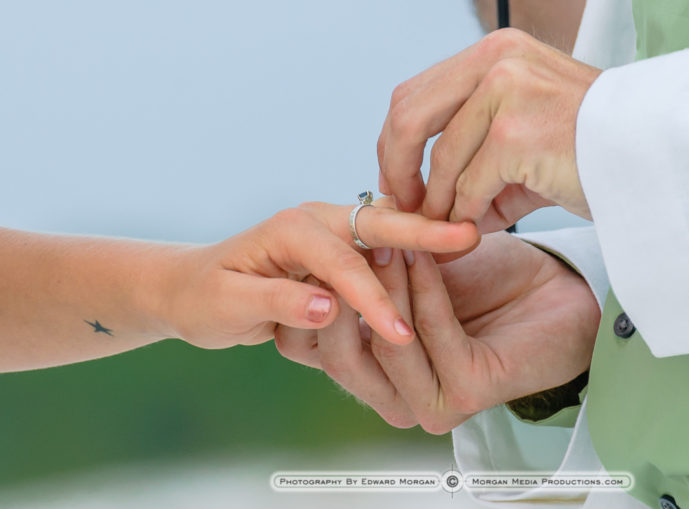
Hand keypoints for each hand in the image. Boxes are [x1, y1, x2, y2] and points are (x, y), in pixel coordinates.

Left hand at [159, 202, 477, 348]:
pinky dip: (412, 256)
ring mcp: (331, 235)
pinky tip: (445, 258)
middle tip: (469, 238)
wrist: (191, 287)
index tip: (401, 332)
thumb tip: (329, 308)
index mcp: (291, 230)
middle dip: (424, 235)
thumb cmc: (204, 295)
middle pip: (379, 226)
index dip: (373, 298)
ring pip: (386, 236)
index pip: (342, 263)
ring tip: (468, 246)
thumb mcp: (229, 303)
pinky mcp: (339, 252)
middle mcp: (316, 224)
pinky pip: (381, 253)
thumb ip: (279, 302)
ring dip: (423, 245)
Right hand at [275, 232, 600, 431]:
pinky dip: (427, 290)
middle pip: (342, 357)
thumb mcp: (407, 272)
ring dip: (388, 287)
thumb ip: (363, 276)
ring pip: (389, 345)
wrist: (554, 289)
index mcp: (375, 376)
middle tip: (345, 245)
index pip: (316, 350)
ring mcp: (433, 403)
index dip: (310, 298)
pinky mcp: (468, 394)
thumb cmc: (486, 279)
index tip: (315, 247)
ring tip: (388, 242)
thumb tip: (312, 251)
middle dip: (342, 294)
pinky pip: (433, 334)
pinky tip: (425, 256)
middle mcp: (398, 398)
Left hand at [377, 28, 601, 232]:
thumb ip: (475, 161)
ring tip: (441, 231)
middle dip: (396, 169)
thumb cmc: (597, 149)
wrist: (658, 153)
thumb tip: (428, 206)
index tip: (398, 181)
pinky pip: (468, 187)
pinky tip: (475, 230)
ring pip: (440, 161)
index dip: (394, 143)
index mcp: (495, 53)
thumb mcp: (527, 140)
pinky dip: (465, 216)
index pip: (417, 93)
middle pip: (408, 116)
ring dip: (435, 205)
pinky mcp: (516, 135)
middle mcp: (496, 61)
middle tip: (401, 209)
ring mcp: (506, 93)